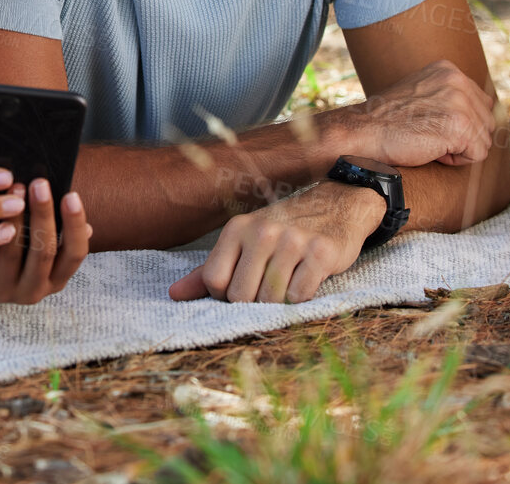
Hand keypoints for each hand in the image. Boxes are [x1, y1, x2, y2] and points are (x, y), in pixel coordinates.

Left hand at [0, 177, 91, 305]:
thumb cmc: (16, 254)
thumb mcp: (40, 248)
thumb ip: (56, 229)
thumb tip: (71, 198)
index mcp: (57, 279)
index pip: (75, 254)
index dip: (75, 225)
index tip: (72, 195)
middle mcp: (35, 289)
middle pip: (44, 251)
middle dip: (43, 214)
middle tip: (40, 183)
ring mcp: (7, 290)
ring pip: (13, 252)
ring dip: (15, 217)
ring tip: (15, 187)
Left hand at [169, 181, 385, 303]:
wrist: (336, 205)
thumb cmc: (282, 230)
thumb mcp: (243, 242)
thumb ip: (208, 270)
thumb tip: (173, 294)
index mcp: (237, 228)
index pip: (214, 281)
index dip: (225, 296)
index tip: (241, 289)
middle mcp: (263, 231)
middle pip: (241, 296)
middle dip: (253, 303)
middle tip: (268, 288)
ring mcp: (293, 241)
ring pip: (271, 300)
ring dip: (279, 303)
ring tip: (287, 282)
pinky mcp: (321, 253)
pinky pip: (300, 297)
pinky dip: (302, 298)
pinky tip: (306, 279)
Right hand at [337, 59, 498, 167]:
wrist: (363, 131)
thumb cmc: (387, 120)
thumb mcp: (421, 94)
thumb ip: (449, 96)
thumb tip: (481, 114)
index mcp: (449, 70)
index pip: (481, 104)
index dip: (459, 123)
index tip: (431, 124)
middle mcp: (458, 81)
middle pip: (487, 122)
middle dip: (462, 136)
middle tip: (428, 134)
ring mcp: (460, 102)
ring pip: (484, 140)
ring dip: (458, 149)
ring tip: (428, 140)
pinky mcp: (460, 126)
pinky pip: (477, 154)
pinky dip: (456, 160)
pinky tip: (431, 149)